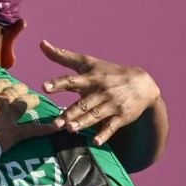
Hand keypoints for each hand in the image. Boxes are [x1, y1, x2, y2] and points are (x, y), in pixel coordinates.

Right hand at [0, 79, 59, 150]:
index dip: (0, 82)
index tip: (4, 80)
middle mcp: (3, 103)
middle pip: (12, 93)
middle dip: (17, 88)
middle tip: (23, 87)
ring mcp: (11, 118)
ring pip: (23, 106)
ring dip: (30, 101)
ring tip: (36, 98)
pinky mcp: (17, 133)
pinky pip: (33, 131)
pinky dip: (46, 129)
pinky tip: (57, 126)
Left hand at [40, 40, 159, 145]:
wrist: (143, 84)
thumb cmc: (108, 72)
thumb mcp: (87, 63)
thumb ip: (63, 56)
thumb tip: (42, 43)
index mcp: (91, 78)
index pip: (72, 80)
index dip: (58, 83)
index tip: (44, 86)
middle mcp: (101, 91)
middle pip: (83, 103)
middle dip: (69, 112)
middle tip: (56, 123)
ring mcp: (112, 104)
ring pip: (95, 115)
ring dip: (83, 122)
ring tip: (69, 129)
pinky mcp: (121, 117)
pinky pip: (112, 127)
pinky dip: (105, 134)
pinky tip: (96, 142)